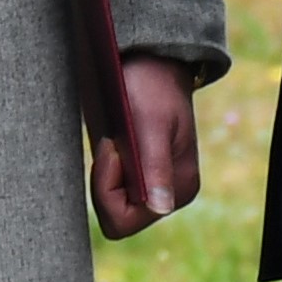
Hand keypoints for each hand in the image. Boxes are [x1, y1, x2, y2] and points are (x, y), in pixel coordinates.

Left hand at [92, 56, 200, 237]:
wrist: (152, 63)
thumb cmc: (152, 86)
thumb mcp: (151, 123)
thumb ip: (154, 166)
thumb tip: (161, 208)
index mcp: (178, 188)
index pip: (126, 219)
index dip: (108, 189)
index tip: (111, 149)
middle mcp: (167, 195)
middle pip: (116, 217)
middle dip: (104, 184)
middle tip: (109, 143)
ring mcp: (152, 187)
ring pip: (109, 205)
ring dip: (102, 175)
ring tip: (112, 140)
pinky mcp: (137, 175)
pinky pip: (109, 190)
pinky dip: (103, 170)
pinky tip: (109, 143)